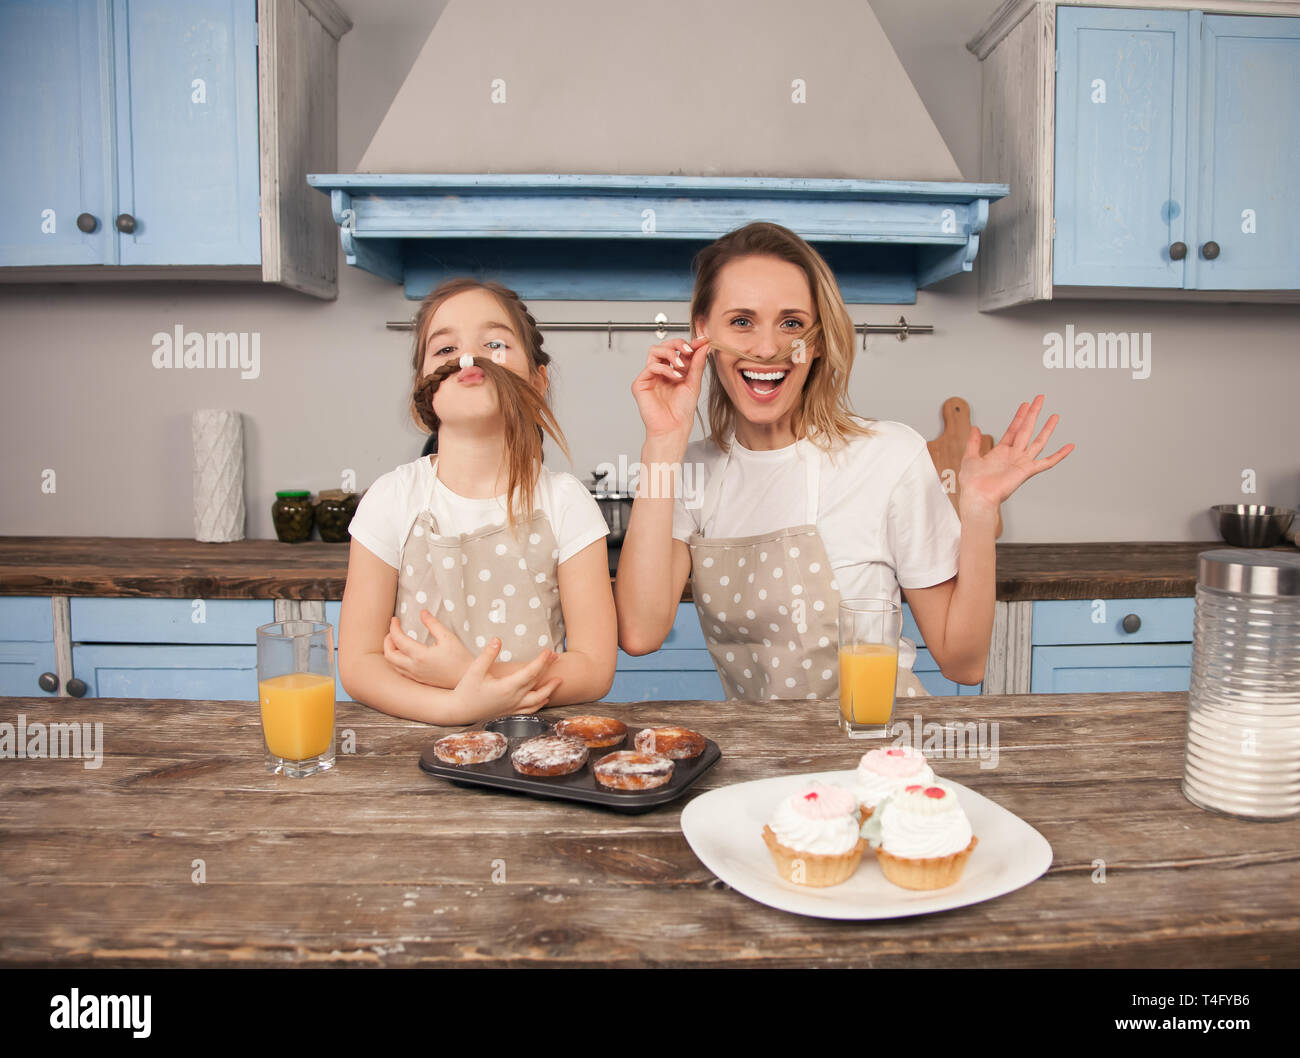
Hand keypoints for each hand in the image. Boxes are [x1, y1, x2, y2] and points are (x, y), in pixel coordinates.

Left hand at [383, 611, 472, 688]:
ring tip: (397, 641)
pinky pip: (400, 671)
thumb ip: (433, 624)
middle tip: (393, 630)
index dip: (394, 627)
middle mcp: (414, 668)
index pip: (398, 639)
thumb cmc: (460, 659)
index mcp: (420, 656)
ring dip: (391, 651)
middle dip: (387, 640)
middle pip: (389, 654)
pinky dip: (396, 660)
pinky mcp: (419, 680)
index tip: (395, 620)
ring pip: (393, 664)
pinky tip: (404, 654)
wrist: (467, 679)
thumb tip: (423, 613)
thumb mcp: (448, 637)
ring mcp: (415, 676)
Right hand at [451, 637, 561, 721]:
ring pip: (537, 699)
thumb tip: (498, 639)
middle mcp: (513, 699)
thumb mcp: (475, 670)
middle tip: (557, 657)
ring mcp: (513, 708)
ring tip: (559, 680)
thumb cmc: (466, 689)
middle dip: (548, 669)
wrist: (459, 711)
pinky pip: (531, 710)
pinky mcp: (510, 714)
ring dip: (549, 689)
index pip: (530, 672)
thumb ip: (488, 654)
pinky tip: (544, 698)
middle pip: (536, 682)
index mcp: (506, 687)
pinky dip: (540, 703)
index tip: (548, 651)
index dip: (541, 661)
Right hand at [631, 333, 710, 442]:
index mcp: (673, 371)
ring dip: (671, 354)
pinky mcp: (641, 383)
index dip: (690, 343)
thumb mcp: (694, 382)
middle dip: (678, 344)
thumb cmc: (682, 410)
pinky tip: (675, 377)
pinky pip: (651, 366)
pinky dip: (665, 369)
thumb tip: (704, 345)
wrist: (674, 427)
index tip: (702, 340)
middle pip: (664, 345)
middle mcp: (661, 371)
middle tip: (689, 350)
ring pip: (655, 350)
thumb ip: (697, 363)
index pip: (678, 350)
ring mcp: (650, 376)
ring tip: (681, 366)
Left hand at [958, 394, 1073, 513]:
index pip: (1013, 429)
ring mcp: (1022, 462)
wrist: (977, 496)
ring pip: (1038, 441)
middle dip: (1033, 413)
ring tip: (1055, 416)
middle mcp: (1014, 455)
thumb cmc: (972, 483)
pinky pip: (1047, 462)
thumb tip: (976, 428)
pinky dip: (1060, 455)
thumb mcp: (970, 457)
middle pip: (1026, 429)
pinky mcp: (1027, 471)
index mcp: (1001, 452)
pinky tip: (1069, 447)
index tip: (1026, 404)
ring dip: (1047, 429)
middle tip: (1040, 399)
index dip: (1020, 416)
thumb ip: (974, 443)